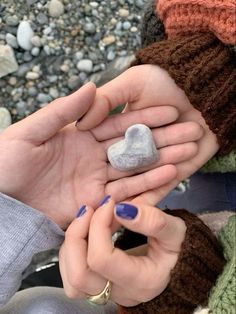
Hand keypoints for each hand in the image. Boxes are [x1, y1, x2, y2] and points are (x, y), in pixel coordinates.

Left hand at [0, 82, 199, 228]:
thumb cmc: (5, 162)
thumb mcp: (31, 132)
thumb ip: (61, 111)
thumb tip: (92, 87)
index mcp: (79, 136)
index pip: (118, 124)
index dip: (143, 117)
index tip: (170, 110)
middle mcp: (92, 157)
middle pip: (132, 146)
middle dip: (161, 139)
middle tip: (190, 131)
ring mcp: (95, 181)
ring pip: (134, 169)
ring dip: (161, 161)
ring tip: (188, 153)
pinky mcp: (95, 203)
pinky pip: (124, 194)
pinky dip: (147, 185)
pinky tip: (170, 174)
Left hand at [59, 197, 185, 305]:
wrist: (173, 266)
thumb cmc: (175, 249)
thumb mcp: (175, 232)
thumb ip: (154, 221)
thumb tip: (123, 210)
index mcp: (141, 281)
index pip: (102, 259)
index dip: (98, 226)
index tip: (110, 203)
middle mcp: (120, 293)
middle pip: (80, 273)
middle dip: (77, 235)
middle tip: (89, 209)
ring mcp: (106, 293)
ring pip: (70, 278)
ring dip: (71, 244)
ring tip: (85, 219)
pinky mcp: (95, 287)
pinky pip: (70, 276)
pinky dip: (70, 251)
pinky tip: (84, 233)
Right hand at [77, 65, 218, 202]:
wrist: (208, 88)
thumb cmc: (168, 79)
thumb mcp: (133, 83)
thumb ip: (105, 100)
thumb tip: (82, 123)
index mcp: (118, 129)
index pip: (101, 148)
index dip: (89, 161)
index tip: (75, 177)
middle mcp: (133, 147)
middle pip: (120, 166)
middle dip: (110, 182)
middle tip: (98, 195)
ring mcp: (153, 162)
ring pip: (139, 179)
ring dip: (129, 192)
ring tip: (115, 207)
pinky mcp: (174, 172)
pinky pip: (159, 190)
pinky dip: (150, 198)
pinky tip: (139, 213)